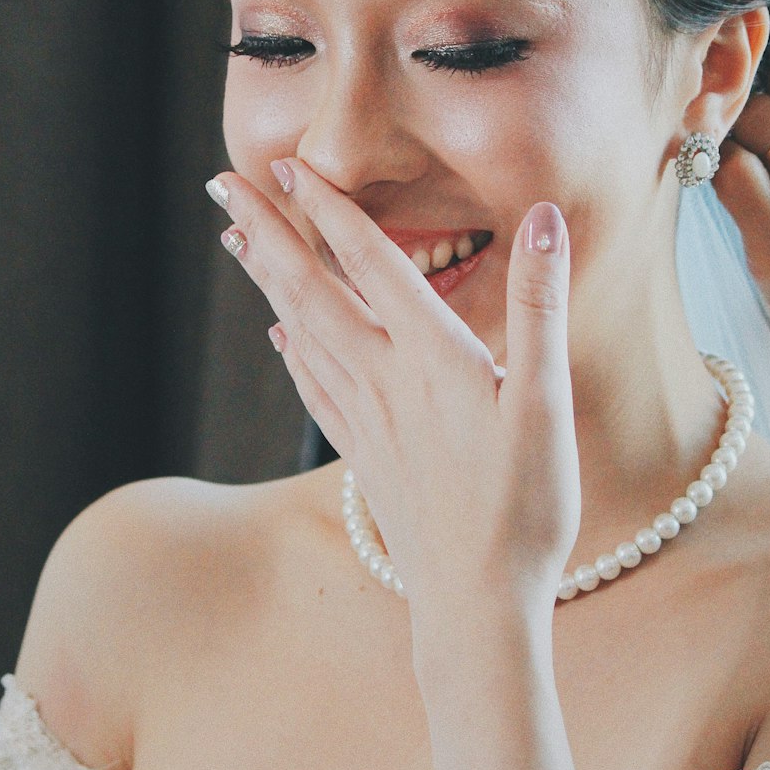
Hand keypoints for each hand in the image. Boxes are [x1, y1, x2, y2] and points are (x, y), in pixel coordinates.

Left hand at [207, 161, 579, 609]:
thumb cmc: (523, 508)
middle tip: (222, 184)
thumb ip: (540, 307)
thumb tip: (544, 219)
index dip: (329, 208)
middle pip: (312, 288)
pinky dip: (290, 349)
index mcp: (430, 355)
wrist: (475, 606)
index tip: (288, 163)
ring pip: (302, 330)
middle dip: (268, 230)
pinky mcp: (363, 454)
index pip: (368, 262)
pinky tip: (279, 334)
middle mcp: (383, 378)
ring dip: (266, 278)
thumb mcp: (546, 404)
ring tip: (235, 239)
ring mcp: (366, 418)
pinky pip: (314, 386)